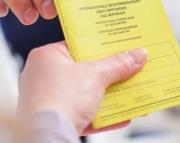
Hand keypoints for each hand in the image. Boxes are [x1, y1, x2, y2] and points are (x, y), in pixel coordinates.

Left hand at [17, 41, 146, 134]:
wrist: (45, 138)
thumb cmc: (57, 101)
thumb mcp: (94, 76)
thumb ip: (117, 65)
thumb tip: (135, 56)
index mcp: (47, 56)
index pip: (77, 46)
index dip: (100, 46)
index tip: (119, 47)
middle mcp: (44, 76)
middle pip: (85, 71)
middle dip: (109, 74)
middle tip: (129, 70)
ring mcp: (49, 99)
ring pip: (86, 95)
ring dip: (110, 96)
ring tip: (130, 93)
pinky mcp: (56, 120)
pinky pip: (83, 114)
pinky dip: (102, 115)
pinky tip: (122, 116)